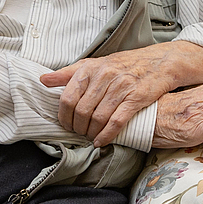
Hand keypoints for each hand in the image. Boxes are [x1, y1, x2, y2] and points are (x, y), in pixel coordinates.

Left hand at [40, 45, 181, 146]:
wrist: (159, 62)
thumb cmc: (123, 65)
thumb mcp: (93, 64)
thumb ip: (67, 74)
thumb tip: (43, 79)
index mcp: (89, 68)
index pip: (67, 98)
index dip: (64, 117)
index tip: (67, 125)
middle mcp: (104, 76)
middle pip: (81, 111)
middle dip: (78, 128)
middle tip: (80, 134)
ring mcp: (121, 86)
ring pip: (97, 118)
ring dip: (91, 133)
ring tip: (91, 137)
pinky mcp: (137, 97)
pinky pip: (117, 121)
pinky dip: (107, 135)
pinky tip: (102, 141)